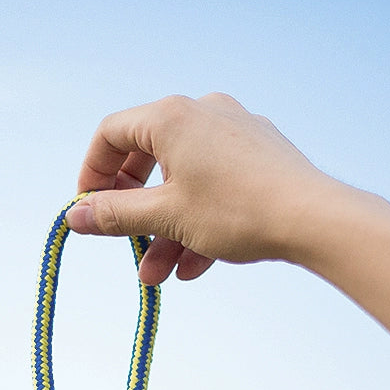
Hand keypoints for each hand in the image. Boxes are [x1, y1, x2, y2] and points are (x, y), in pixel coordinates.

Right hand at [66, 93, 329, 283]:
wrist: (314, 220)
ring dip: (166, 231)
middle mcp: (202, 113)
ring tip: (158, 276)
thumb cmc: (237, 211)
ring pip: (184, 182)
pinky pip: (215, 187)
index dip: (92, 174)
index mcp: (171, 117)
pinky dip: (198, 223)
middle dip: (134, 213)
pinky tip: (194, 267)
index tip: (88, 211)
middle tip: (124, 242)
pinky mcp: (258, 157)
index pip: (111, 135)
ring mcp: (234, 133)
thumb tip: (75, 217)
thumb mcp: (166, 217)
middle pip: (148, 160)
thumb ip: (115, 216)